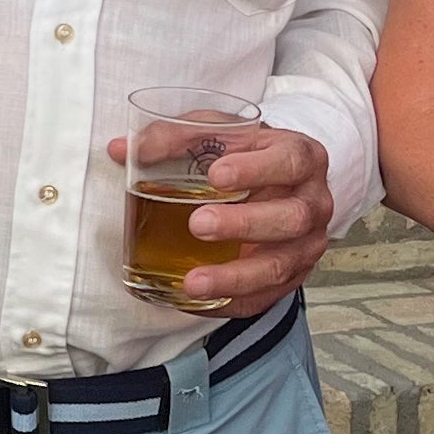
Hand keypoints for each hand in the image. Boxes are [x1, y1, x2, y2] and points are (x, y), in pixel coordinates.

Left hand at [101, 115, 335, 316]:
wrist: (276, 180)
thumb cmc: (243, 153)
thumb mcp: (215, 131)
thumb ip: (172, 137)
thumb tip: (120, 150)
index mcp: (301, 156)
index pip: (289, 162)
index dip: (256, 170)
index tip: (217, 175)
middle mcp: (313, 201)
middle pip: (290, 218)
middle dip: (244, 224)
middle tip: (198, 225)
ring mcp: (306, 243)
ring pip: (280, 266)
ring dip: (235, 276)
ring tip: (193, 281)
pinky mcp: (292, 276)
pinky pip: (265, 297)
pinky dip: (230, 301)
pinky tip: (197, 301)